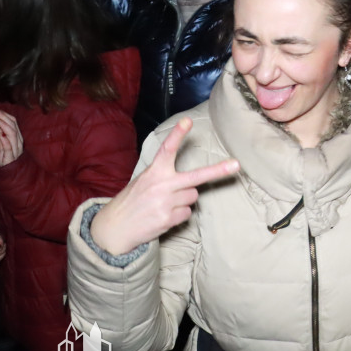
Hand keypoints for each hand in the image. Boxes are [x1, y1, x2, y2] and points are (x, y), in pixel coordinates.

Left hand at [0, 106, 22, 166]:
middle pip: (13, 125)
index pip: (13, 122)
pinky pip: (9, 148)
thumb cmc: (6, 159)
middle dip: (2, 116)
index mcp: (17, 137)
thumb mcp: (1, 145)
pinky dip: (5, 140)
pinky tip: (1, 134)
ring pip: (12, 134)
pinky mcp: (11, 157)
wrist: (11, 174)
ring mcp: (16, 149)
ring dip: (3, 125)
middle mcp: (18, 142)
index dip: (3, 114)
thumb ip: (0, 135)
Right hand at [90, 118, 239, 255]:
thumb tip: (192, 185)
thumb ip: (165, 177)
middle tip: (236, 164)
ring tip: (164, 204)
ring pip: (192, 197)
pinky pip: (187, 213)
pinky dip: (178, 215)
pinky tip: (163, 216)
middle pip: (197, 177)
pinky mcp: (168, 219)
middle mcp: (161, 185)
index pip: (167, 149)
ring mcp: (166, 202)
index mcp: (154, 172)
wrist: (114, 228)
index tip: (188, 122)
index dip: (177, 135)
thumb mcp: (143, 181)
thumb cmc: (133, 201)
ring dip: (183, 200)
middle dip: (218, 171)